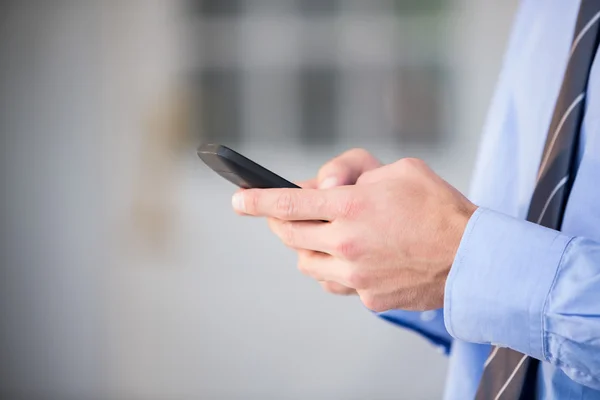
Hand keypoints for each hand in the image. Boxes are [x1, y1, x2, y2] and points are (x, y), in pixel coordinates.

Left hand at [232, 157, 476, 311]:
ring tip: (323, 236)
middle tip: (285, 216)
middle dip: (282, 223)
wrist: (474, 257)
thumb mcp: (398, 169)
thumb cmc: (438, 206)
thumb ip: (354, 172)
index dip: (257, 200)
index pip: (289, 203)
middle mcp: (347, 242)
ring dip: (306, 248)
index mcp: (352, 206)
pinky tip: (350, 259)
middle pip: (291, 235)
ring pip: (307, 263)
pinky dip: (333, 268)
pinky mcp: (367, 296)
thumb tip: (322, 186)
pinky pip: (334, 282)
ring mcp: (355, 273)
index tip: (237, 200)